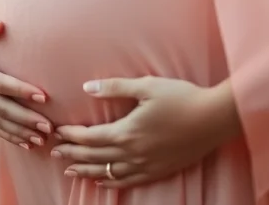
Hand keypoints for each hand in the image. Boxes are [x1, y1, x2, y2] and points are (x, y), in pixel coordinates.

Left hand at [50, 77, 240, 188]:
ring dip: (87, 172)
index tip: (57, 132)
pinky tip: (102, 182)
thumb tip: (87, 87)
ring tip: (70, 171)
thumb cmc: (181, 97)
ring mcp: (146, 165)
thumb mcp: (146, 86)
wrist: (213, 119)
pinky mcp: (158, 171)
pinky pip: (128, 181)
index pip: (90, 138)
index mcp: (127, 131)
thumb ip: (114, 87)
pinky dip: (111, 182)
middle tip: (54, 152)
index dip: (71, 136)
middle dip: (72, 155)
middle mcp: (133, 153)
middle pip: (94, 158)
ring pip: (109, 173)